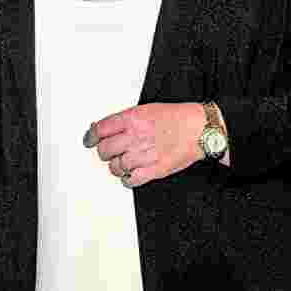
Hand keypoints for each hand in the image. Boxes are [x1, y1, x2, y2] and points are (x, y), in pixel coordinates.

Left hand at [84, 102, 210, 187]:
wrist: (200, 128)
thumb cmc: (176, 118)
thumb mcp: (146, 110)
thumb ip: (124, 120)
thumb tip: (103, 129)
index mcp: (133, 119)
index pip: (100, 130)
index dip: (91, 137)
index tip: (89, 141)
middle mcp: (136, 136)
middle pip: (105, 150)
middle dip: (106, 153)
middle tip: (111, 152)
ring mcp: (145, 154)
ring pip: (116, 167)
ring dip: (118, 167)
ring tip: (125, 163)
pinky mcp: (155, 169)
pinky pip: (131, 180)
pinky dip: (128, 179)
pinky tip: (132, 174)